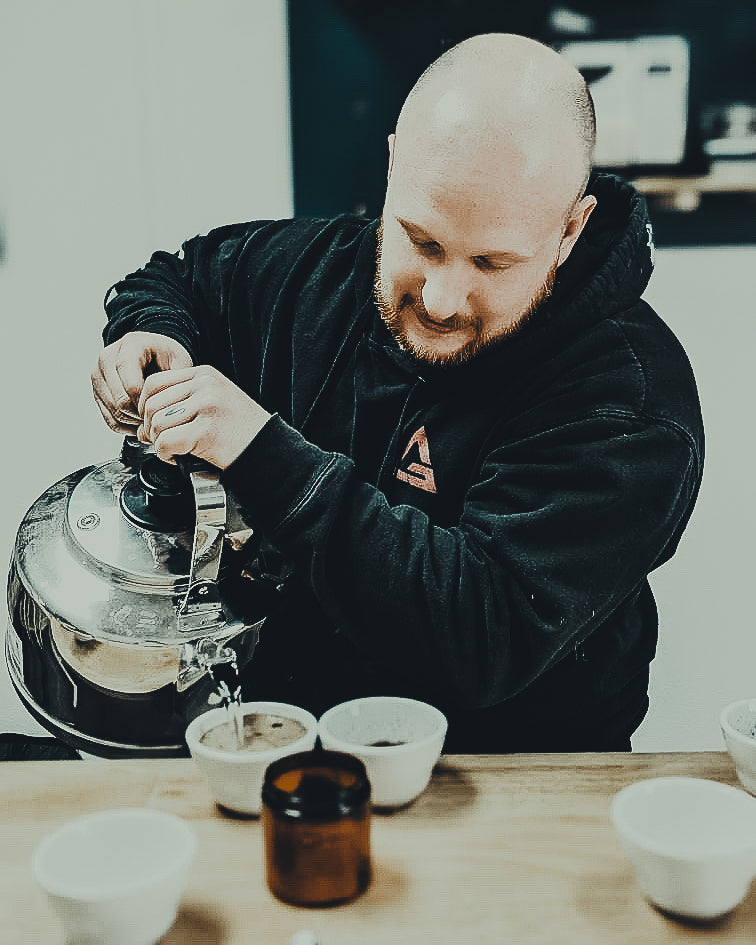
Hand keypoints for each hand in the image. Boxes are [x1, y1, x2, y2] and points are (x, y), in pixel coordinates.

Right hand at [91, 331, 192, 432]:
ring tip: (153, 420)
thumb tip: (171, 408)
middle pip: (119, 402)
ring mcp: (98, 375)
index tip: (162, 409)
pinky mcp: (97, 390)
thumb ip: (175, 382)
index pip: (132, 386)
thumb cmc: (167, 356)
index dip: (148, 404)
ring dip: (135, 422)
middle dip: (142, 415)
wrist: (154, 351)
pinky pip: (109, 418)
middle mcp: (107, 358)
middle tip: (160, 419)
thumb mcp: (179, 362)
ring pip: (114, 412)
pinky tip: (142, 423)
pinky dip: (127, 426)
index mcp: (129, 346)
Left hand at [137, 364, 271, 468]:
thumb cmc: (242, 431)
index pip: (154, 382)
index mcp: (204, 375)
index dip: (145, 406)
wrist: (268, 451)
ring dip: (158, 442)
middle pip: (152, 403)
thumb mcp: (214, 400)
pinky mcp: (206, 431)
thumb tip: (146, 415)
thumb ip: (184, 399)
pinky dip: (165, 455)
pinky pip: (166, 442)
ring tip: (173, 450)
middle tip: (159, 441)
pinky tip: (178, 457)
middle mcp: (205, 386)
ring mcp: (206, 406)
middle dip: (149, 427)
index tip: (152, 423)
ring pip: (156, 423)